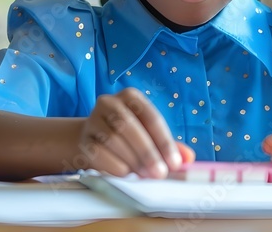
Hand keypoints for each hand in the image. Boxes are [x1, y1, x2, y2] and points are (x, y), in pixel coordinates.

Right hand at [76, 88, 193, 177]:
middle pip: (128, 126)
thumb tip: (188, 158)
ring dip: (132, 160)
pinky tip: (126, 174)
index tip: (175, 163)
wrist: (94, 139)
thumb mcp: (150, 135)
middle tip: (160, 173)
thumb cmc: (129, 136)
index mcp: (130, 96)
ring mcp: (93, 120)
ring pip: (113, 140)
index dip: (164, 141)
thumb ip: (169, 145)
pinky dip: (114, 166)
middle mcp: (109, 102)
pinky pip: (98, 153)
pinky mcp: (83, 139)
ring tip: (145, 175)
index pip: (151, 117)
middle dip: (147, 152)